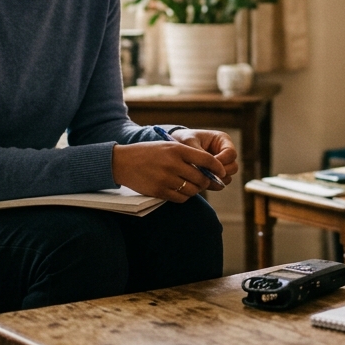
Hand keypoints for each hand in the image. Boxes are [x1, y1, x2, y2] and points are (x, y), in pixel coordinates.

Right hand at [111, 137, 230, 202]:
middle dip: (207, 181)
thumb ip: (186, 155)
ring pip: (192, 190)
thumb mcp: (167, 146)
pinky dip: (185, 196)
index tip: (222, 171)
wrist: (122, 162)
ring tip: (192, 186)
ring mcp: (166, 178)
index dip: (217, 167)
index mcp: (177, 149)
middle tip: (206, 181)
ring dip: (196, 190)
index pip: (206, 159)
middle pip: (201, 178)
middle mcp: (173, 164)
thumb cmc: (147, 153)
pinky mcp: (159, 191)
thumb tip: (208, 168)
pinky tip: (182, 191)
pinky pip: (180, 198)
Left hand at [170, 128, 238, 187]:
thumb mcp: (189, 143)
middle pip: (233, 167)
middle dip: (221, 173)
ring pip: (228, 177)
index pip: (231, 153)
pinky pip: (220, 184)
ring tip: (202, 179)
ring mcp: (222, 165)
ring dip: (217, 180)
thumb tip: (209, 170)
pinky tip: (200, 183)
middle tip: (206, 175)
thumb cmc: (183, 140)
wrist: (175, 148)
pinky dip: (212, 185)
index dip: (222, 161)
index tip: (208, 166)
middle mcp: (225, 153)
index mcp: (222, 140)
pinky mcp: (216, 175)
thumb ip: (200, 155)